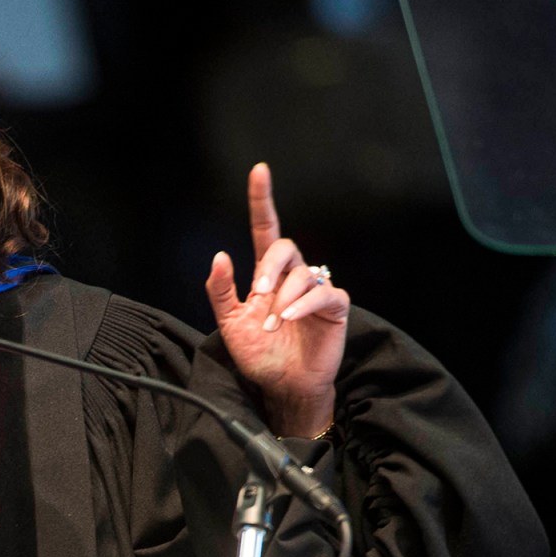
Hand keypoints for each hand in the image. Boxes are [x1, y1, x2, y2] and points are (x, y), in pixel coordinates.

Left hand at [204, 163, 347, 437]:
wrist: (283, 385)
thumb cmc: (260, 354)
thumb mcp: (230, 324)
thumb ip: (221, 291)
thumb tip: (220, 255)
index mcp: (267, 275)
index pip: (266, 230)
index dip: (261, 200)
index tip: (259, 171)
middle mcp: (293, 276)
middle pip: (285, 248)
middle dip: (269, 268)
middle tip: (257, 295)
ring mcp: (316, 290)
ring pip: (303, 274)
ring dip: (282, 299)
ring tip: (272, 325)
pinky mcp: (335, 307)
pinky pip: (325, 293)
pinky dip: (303, 304)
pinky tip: (289, 318)